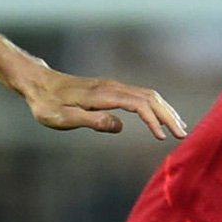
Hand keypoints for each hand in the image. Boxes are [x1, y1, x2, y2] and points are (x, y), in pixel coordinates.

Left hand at [20, 64, 187, 139]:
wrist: (38, 84)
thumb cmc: (47, 104)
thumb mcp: (63, 118)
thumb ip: (91, 121)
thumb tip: (119, 126)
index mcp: (103, 95)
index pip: (139, 104)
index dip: (153, 120)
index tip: (162, 138)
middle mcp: (112, 87)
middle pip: (150, 97)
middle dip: (168, 115)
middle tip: (182, 134)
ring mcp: (113, 87)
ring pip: (147, 95)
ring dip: (164, 110)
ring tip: (177, 128)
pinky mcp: (111, 90)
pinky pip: (139, 96)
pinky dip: (154, 106)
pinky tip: (159, 118)